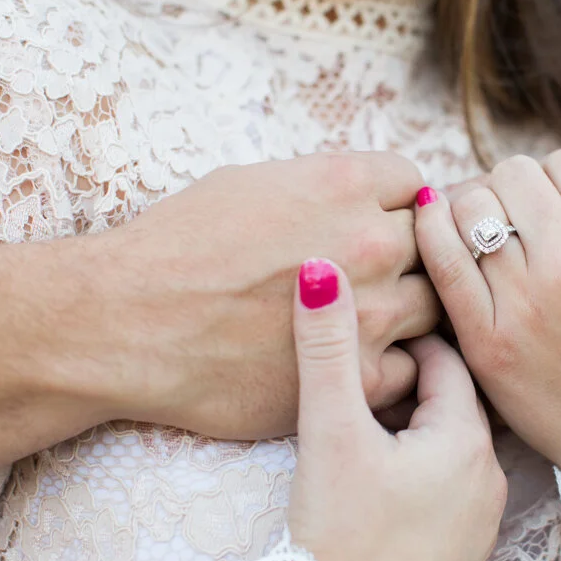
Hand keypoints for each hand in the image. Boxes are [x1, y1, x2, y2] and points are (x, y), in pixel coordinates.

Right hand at [90, 152, 439, 438]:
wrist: (127, 322)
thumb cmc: (175, 246)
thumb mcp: (251, 183)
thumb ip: (324, 188)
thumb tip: (360, 195)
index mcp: (345, 183)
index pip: (416, 185)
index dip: (397, 207)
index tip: (378, 225)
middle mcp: (371, 241)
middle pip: (432, 244)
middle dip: (409, 257)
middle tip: (379, 276)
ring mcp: (373, 312)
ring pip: (434, 305)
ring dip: (409, 310)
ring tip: (373, 320)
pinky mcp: (359, 376)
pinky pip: (415, 366)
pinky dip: (395, 364)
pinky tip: (361, 362)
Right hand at [285, 259, 506, 560]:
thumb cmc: (342, 540)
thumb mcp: (329, 432)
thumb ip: (327, 348)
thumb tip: (322, 271)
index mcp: (468, 441)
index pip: (448, 359)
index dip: (403, 337)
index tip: (369, 329)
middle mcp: (489, 477)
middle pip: (452, 400)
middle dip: (408, 379)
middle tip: (362, 368)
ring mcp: (479, 519)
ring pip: (449, 443)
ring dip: (413, 423)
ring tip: (364, 417)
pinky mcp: (460, 551)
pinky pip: (446, 484)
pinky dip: (417, 464)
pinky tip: (379, 475)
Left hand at [415, 147, 560, 533]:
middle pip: (514, 175)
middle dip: (518, 184)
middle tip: (522, 213)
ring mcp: (524, 307)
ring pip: (471, 206)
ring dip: (475, 203)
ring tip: (486, 225)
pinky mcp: (485, 343)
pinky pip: (441, 259)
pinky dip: (432, 228)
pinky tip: (437, 224)